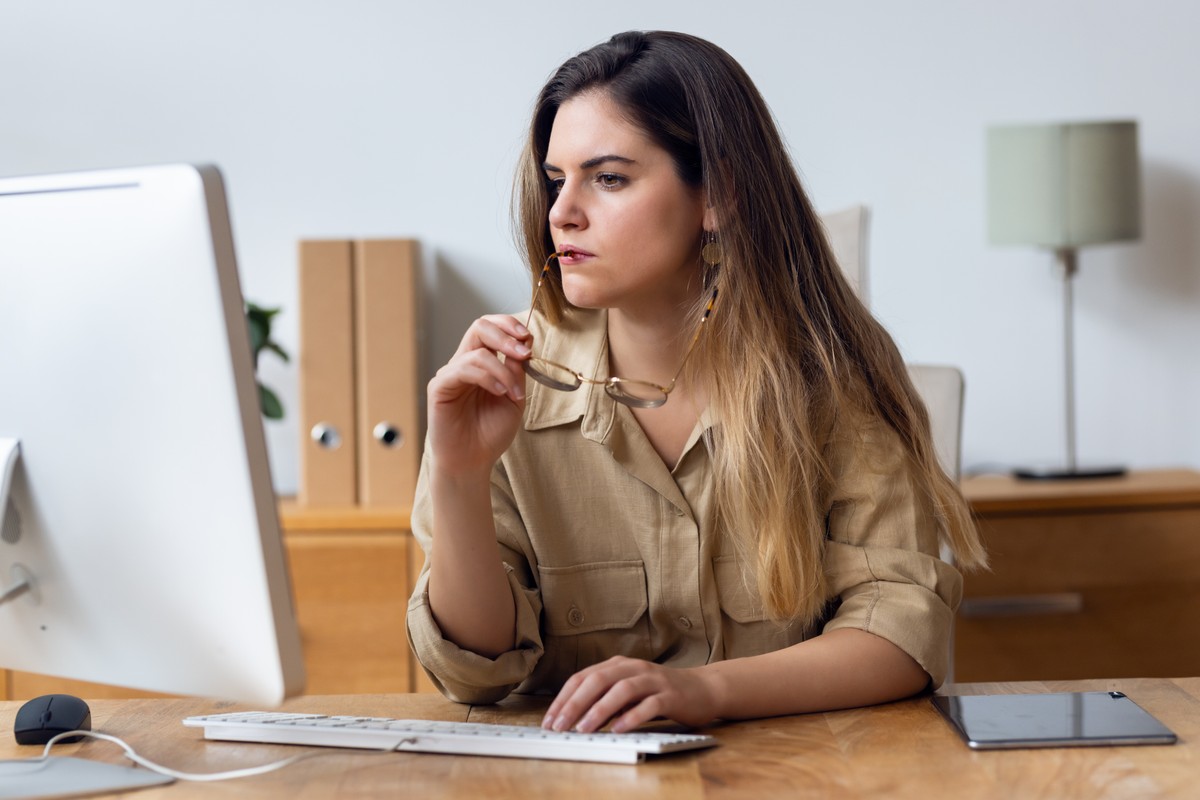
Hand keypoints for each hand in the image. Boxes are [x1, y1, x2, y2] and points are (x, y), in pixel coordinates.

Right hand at [427, 315, 532, 475]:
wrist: (472, 461)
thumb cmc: (490, 432)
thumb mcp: (514, 398)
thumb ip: (516, 372)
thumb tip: (522, 345)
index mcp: (482, 363)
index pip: (492, 329)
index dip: (510, 327)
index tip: (529, 341)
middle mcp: (464, 363)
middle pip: (480, 327)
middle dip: (506, 334)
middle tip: (525, 352)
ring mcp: (451, 373)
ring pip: (477, 351)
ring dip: (503, 369)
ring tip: (514, 392)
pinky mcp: (440, 387)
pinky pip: (463, 369)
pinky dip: (487, 377)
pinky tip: (500, 392)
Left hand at [542, 656, 721, 733]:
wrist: (703, 689)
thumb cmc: (660, 693)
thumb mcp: (628, 692)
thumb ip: (605, 700)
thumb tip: (575, 720)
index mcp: (618, 665)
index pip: (583, 677)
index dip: (564, 698)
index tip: (549, 720)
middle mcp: (634, 668)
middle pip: (598, 680)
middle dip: (575, 704)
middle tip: (559, 726)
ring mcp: (653, 680)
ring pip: (622, 690)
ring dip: (600, 710)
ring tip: (584, 729)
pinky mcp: (670, 695)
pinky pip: (649, 705)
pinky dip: (632, 717)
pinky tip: (619, 730)